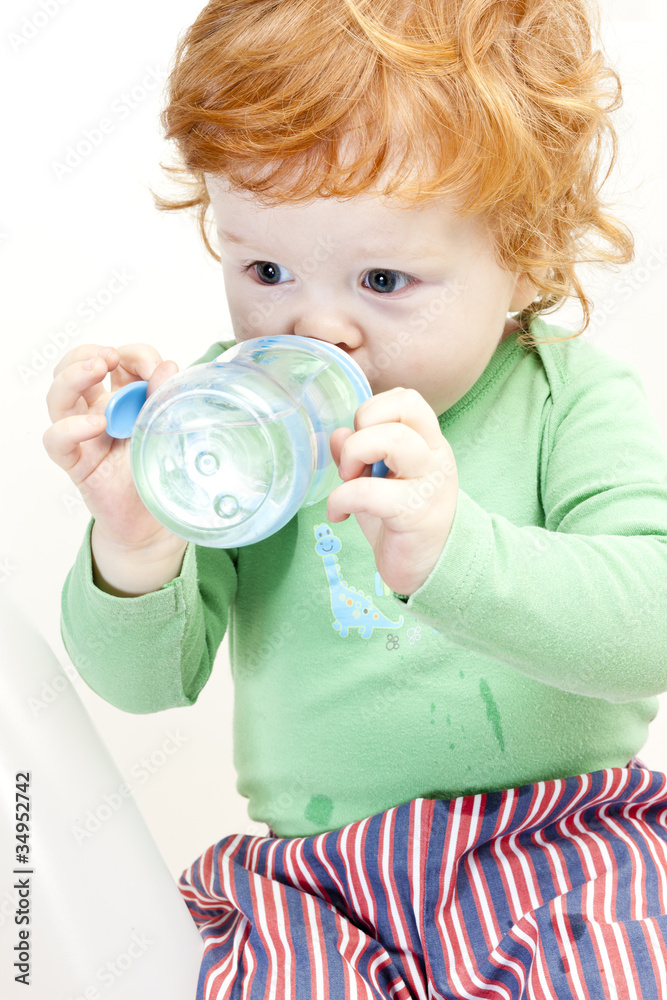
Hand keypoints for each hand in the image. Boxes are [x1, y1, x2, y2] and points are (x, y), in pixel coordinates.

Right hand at [43, 343, 186, 593]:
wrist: (153, 521)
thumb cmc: (158, 470)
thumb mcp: (167, 429)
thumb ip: (165, 398)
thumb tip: (171, 365)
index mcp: (122, 399)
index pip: (117, 362)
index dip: (133, 355)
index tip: (153, 365)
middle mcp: (96, 411)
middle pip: (74, 368)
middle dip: (89, 353)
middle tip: (112, 357)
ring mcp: (82, 436)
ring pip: (58, 395)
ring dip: (75, 375)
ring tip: (99, 369)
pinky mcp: (75, 462)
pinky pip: (56, 439)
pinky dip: (71, 427)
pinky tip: (96, 424)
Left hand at [327, 387, 458, 595]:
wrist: (429, 568)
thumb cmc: (402, 522)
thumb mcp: (376, 480)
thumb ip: (358, 454)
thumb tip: (338, 434)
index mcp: (428, 442)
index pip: (407, 398)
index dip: (373, 410)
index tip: (360, 441)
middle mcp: (435, 456)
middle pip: (403, 408)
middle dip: (362, 430)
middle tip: (351, 465)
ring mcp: (429, 483)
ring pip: (394, 439)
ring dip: (355, 454)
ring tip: (348, 481)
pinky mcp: (415, 514)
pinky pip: (369, 492)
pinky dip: (341, 499)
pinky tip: (339, 514)